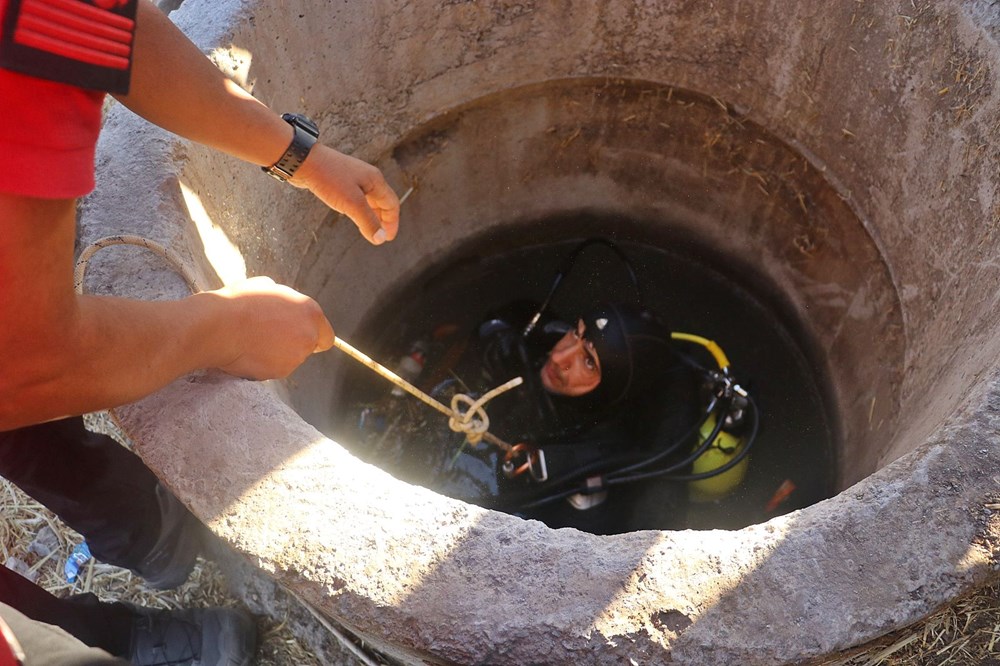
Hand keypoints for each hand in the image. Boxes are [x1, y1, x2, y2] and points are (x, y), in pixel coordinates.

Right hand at [210, 276, 334, 379]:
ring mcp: (295, 356)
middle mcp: (308, 336)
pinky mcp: (279, 372)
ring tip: (253, 341)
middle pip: (308, 348)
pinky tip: (248, 352)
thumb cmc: (239, 302)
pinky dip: (264, 364)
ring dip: (277, 354)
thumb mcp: (266, 286)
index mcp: (310, 312)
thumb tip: (282, 302)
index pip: (326, 335)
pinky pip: (274, 369)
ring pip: (290, 359)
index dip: (312, 336)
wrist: (219, 325)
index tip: (298, 336)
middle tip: (269, 337)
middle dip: (293, 344)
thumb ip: (284, 299)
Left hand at [292, 144, 399, 244]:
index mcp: (375, 180)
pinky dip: (358, 209)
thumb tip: (380, 239)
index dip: (392, 222)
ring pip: (368, 200)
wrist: (303, 160)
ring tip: (367, 230)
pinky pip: (355, 197)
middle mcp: (367, 177)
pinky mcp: (340, 180)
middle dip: (382, 220)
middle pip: (382, 201)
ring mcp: (353, 178)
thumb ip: (368, 222)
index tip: (388, 238)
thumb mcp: (352, 204)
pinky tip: (352, 216)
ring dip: (370, 215)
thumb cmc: (329, 178)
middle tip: (379, 237)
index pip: (392, 204)